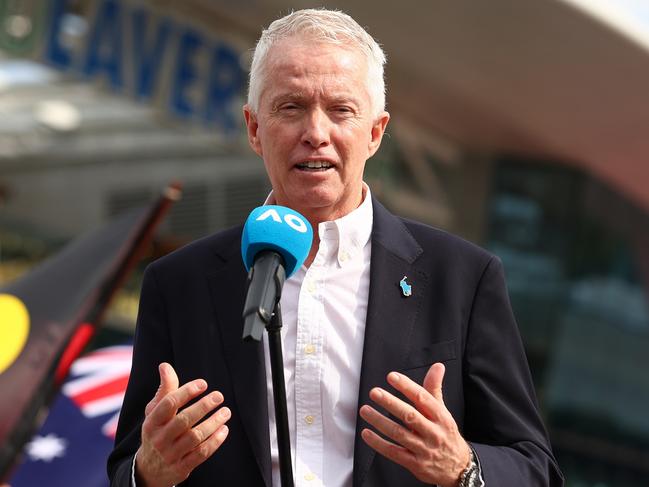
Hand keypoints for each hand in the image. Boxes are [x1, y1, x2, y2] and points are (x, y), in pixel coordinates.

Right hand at [135, 363, 230, 486]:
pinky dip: (215, 441)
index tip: (203, 384)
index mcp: (152, 421)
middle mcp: (160, 438)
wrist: (148, 470)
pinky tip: (224, 430)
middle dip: (204, 406)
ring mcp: (170, 454)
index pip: (169, 403)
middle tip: (219, 396)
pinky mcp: (181, 468)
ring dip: (213, 423)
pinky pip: (201, 454)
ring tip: (226, 411)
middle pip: (184, 420)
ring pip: (195, 437)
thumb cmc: (156, 432)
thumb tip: (165, 366)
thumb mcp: (154, 412)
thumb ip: (164, 389)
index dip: (187, 391)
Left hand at [359, 363, 470, 486]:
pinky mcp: (415, 464)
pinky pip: (394, 453)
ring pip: (399, 434)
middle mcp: (433, 433)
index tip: (392, 377)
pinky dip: (379, 443)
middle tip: (375, 392)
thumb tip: (437, 366)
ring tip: (365, 410)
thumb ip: (434, 389)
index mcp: (441, 417)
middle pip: (410, 416)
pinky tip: (367, 433)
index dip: (407, 386)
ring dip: (380, 422)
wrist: (458, 467)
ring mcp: (424, 450)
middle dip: (390, 403)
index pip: (423, 398)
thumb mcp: (443, 411)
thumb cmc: (445, 434)